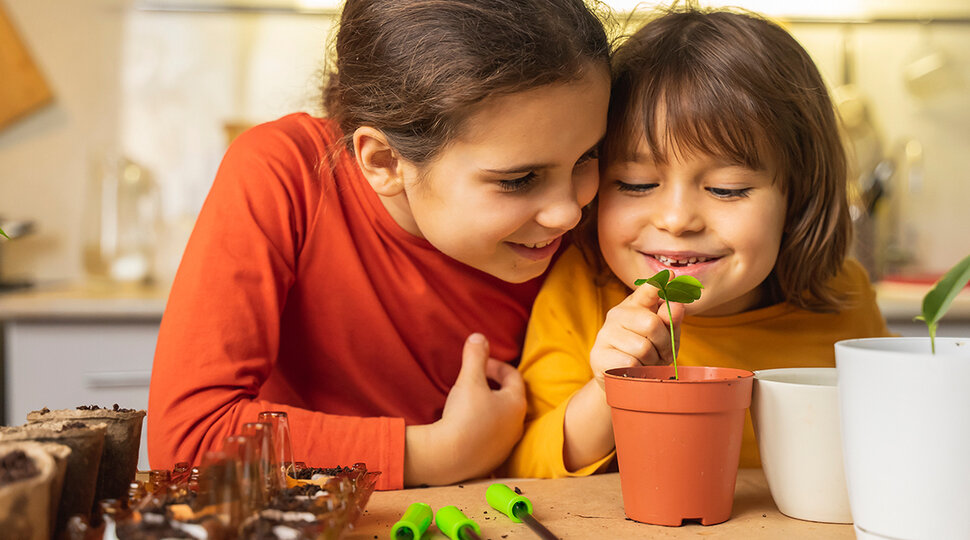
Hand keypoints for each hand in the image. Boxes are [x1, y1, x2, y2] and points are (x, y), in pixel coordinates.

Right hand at [404, 333, 525, 485]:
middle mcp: (517, 426)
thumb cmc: (463, 415)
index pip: (513, 376)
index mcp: (516, 404)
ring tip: (469, 401)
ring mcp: (506, 445)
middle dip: (494, 385)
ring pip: (502, 419)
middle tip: (475, 379)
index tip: (480, 363)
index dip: (496, 365)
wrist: (448, 457)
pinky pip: (492, 437)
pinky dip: (483, 426)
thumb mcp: (469, 379)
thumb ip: (475, 356)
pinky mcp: (493, 460)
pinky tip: (466, 425)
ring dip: (489, 407)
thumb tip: (478, 337)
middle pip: (510, 398)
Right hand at [589, 282, 684, 386]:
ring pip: (642, 347)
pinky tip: (633, 371)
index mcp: (637, 305)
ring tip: (646, 364)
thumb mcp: (666, 337)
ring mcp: (605, 333)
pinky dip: (638, 372)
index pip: (647, 290)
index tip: (670, 275)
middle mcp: (618, 313)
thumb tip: (678, 303)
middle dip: (663, 344)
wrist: (623, 381)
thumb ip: (672, 321)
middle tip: (661, 353)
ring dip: (651, 361)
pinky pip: (630, 363)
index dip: (657, 284)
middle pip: (651, 324)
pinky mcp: (598, 354)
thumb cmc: (649, 355)